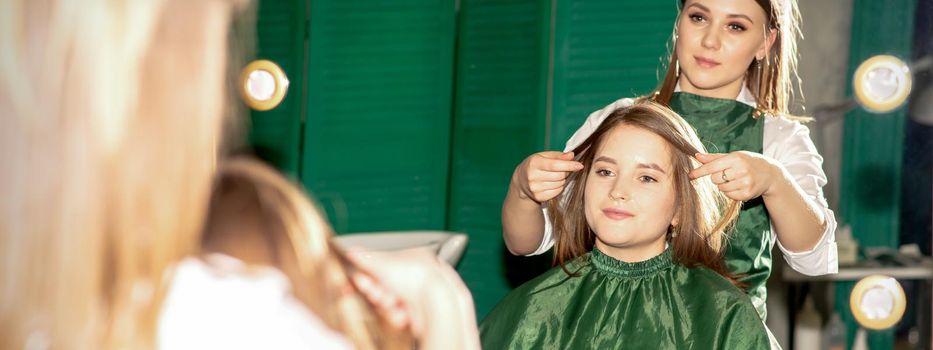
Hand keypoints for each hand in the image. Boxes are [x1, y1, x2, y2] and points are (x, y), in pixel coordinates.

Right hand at [346, 249, 475, 340]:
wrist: (433, 304)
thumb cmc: (416, 278)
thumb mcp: (381, 263)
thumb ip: (364, 258)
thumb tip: (352, 251)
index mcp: (412, 257)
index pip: (383, 265)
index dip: (369, 275)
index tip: (360, 280)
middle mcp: (416, 276)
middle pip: (385, 286)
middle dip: (377, 291)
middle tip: (377, 293)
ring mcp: (418, 296)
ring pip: (389, 303)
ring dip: (385, 305)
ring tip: (391, 302)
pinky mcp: (418, 315)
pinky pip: (398, 316)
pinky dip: (396, 316)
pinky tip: (400, 312)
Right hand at [512, 151, 582, 202]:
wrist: (521, 181)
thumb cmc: (535, 165)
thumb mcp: (543, 156)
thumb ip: (558, 155)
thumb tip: (572, 156)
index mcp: (534, 163)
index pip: (555, 165)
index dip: (569, 165)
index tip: (580, 165)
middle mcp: (532, 176)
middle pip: (560, 176)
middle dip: (566, 172)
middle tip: (564, 169)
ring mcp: (535, 188)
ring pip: (560, 184)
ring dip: (562, 179)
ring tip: (556, 175)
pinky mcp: (538, 197)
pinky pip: (557, 192)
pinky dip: (559, 187)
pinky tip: (553, 183)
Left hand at [689, 152, 782, 201]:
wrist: (770, 174)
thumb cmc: (748, 162)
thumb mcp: (734, 156)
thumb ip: (714, 158)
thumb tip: (697, 156)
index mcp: (736, 158)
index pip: (712, 166)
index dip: (699, 172)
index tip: (690, 175)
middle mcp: (741, 170)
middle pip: (714, 179)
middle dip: (717, 177)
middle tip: (728, 173)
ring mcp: (745, 183)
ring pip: (721, 188)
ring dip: (724, 185)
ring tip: (735, 179)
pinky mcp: (747, 194)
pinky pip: (729, 195)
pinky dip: (730, 192)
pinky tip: (739, 186)